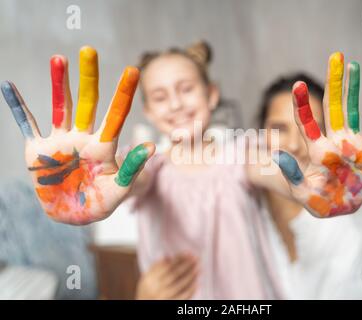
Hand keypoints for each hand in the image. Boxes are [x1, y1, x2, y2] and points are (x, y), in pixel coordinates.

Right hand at [1, 46, 154, 224]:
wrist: (73, 215)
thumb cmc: (100, 203)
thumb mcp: (119, 188)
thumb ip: (132, 168)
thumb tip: (152, 146)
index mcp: (104, 146)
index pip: (116, 115)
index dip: (123, 94)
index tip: (132, 71)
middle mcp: (83, 137)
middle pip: (88, 102)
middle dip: (88, 78)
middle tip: (89, 50)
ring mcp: (60, 141)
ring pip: (61, 107)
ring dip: (58, 84)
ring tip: (59, 59)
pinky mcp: (38, 150)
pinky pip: (26, 124)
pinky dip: (16, 107)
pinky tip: (8, 86)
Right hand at [136, 253, 198, 299]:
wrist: (145, 304)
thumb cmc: (149, 287)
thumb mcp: (148, 276)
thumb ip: (157, 266)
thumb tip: (168, 255)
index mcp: (150, 279)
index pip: (167, 266)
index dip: (179, 259)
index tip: (188, 253)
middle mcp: (157, 288)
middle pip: (174, 274)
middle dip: (187, 265)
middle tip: (196, 258)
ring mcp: (164, 297)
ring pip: (180, 286)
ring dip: (191, 276)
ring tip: (198, 268)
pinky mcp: (171, 304)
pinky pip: (183, 297)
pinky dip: (191, 290)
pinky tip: (197, 283)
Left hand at [273, 52, 361, 217]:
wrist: (337, 208)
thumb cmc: (316, 201)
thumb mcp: (300, 191)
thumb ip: (291, 173)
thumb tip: (277, 154)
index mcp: (316, 150)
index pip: (307, 122)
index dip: (303, 105)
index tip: (299, 85)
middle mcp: (334, 141)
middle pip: (333, 106)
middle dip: (334, 82)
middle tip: (335, 56)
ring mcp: (351, 144)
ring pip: (351, 110)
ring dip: (353, 88)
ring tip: (353, 65)